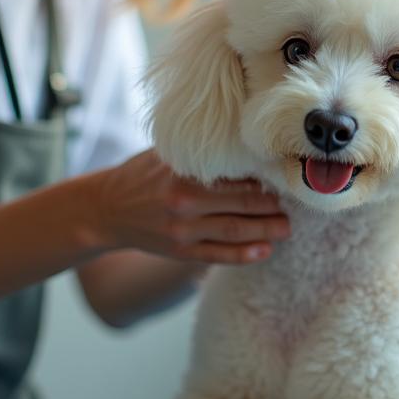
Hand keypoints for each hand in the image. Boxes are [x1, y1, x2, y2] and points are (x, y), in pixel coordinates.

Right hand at [88, 149, 288, 264]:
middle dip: (273, 206)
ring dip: (266, 230)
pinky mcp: (180, 252)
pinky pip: (218, 255)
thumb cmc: (141, 175)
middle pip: (242, 205)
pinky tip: (264, 251)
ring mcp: (183, 231)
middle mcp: (185, 203)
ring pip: (235, 231)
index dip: (264, 178)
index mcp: (184, 174)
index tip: (284, 175)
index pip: (234, 176)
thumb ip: (199, 153)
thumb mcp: (165, 156)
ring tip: (286, 228)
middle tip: (295, 205)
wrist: (104, 209)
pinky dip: (244, 254)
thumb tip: (242, 143)